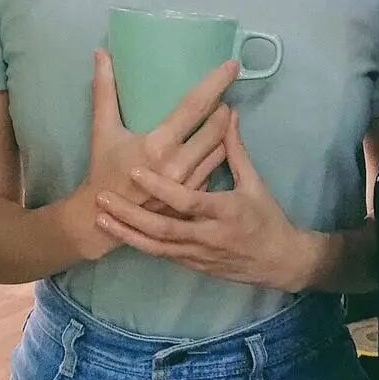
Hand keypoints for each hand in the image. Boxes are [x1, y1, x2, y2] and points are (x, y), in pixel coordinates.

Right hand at [63, 50, 235, 260]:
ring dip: (225, 131)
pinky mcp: (194, 198)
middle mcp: (178, 165)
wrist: (102, 218)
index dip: (215, 83)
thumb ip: (104, 90)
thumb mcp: (103, 129)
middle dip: (224, 109)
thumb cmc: (103, 169)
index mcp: (157, 144)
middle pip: (216, 128)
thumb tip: (102, 53)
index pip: (194, 106)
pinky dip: (217, 153)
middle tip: (223, 98)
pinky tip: (213, 145)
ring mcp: (189, 184)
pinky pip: (215, 169)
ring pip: (221, 149)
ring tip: (222, 117)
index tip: (232, 66)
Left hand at [95, 112, 319, 291]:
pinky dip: (138, 244)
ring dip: (126, 233)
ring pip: (155, 246)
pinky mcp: (192, 265)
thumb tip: (228, 114)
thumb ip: (236, 151)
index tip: (135, 171)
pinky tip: (118, 233)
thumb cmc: (267, 218)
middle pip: (162, 228)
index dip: (160, 187)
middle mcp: (208, 236)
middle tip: (102, 198)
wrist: (278, 262)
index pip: (187, 200)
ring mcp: (198, 254)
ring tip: (100, 218)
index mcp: (225, 212)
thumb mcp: (255, 184)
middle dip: (130, 215)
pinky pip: (160, 254)